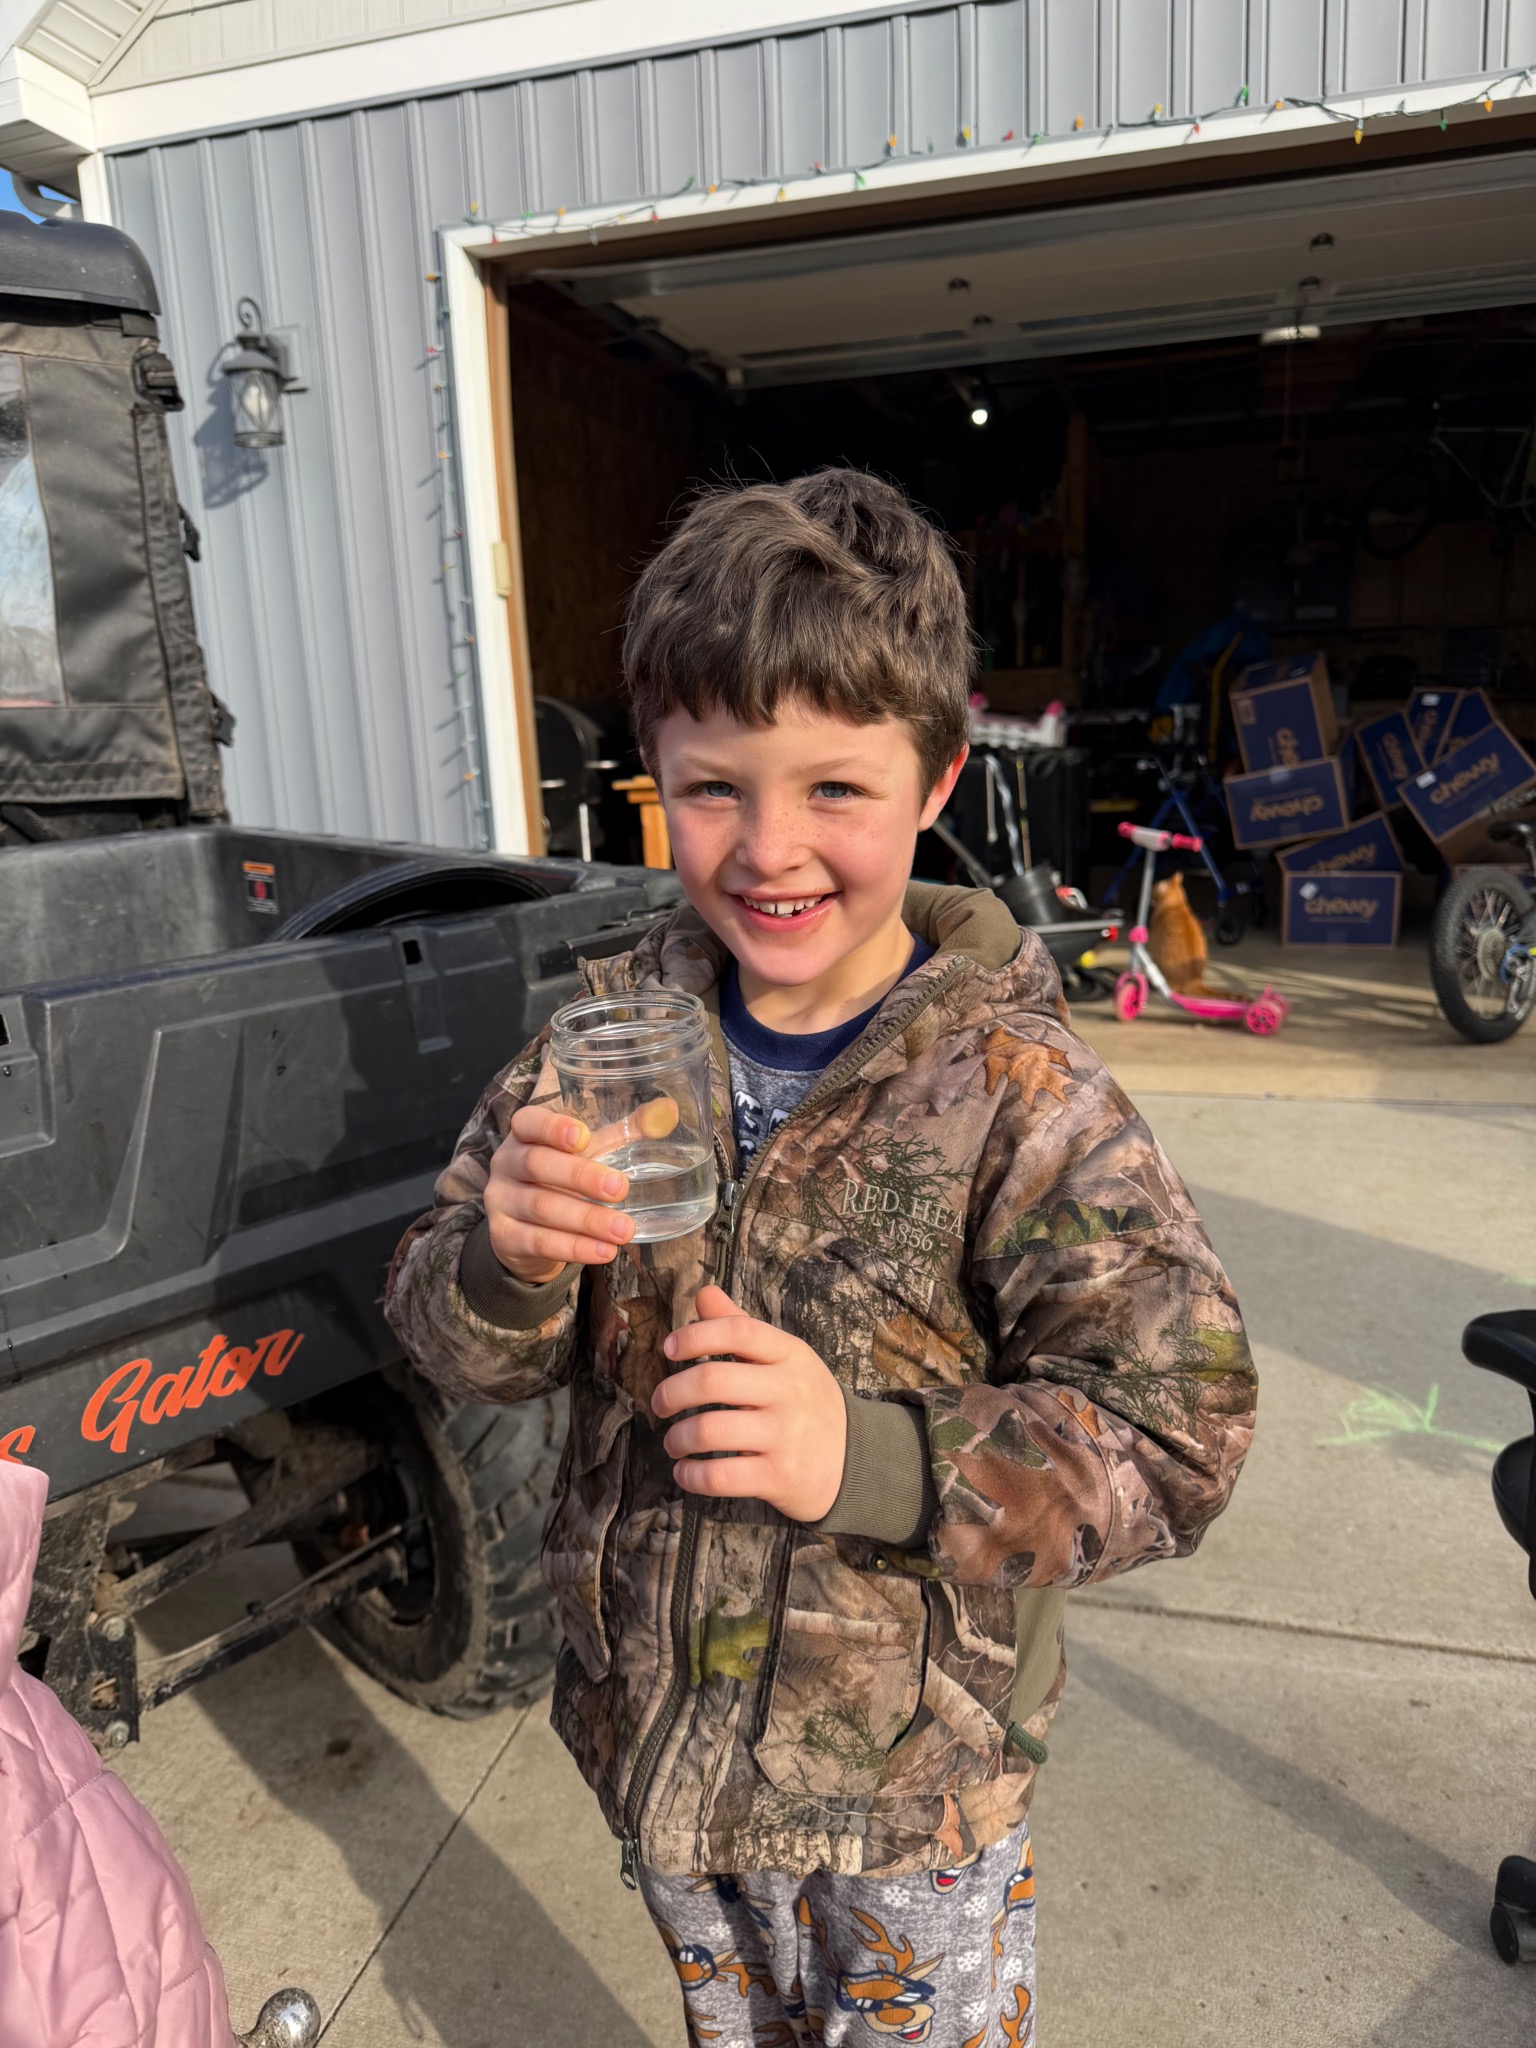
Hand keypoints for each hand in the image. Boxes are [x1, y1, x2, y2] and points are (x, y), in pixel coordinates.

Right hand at [485, 1080, 636, 1283]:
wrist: (527, 1233)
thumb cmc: (564, 1179)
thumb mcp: (591, 1152)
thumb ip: (626, 1132)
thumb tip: (669, 1111)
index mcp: (525, 1134)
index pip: (529, 1121)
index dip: (552, 1127)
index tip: (582, 1136)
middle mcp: (506, 1163)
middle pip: (538, 1165)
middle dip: (580, 1177)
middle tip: (620, 1189)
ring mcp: (500, 1201)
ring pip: (541, 1207)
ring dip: (586, 1220)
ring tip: (624, 1230)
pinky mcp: (504, 1237)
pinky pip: (539, 1242)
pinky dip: (574, 1248)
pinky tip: (603, 1251)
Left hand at [651, 1285, 847, 1522]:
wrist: (858, 1461)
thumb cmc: (807, 1402)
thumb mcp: (785, 1359)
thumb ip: (742, 1327)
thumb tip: (704, 1293)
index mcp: (791, 1354)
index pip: (738, 1331)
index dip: (695, 1336)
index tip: (669, 1349)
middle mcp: (790, 1391)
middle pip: (712, 1380)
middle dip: (671, 1393)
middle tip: (659, 1404)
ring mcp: (786, 1436)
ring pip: (708, 1430)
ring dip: (677, 1439)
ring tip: (673, 1443)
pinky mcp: (780, 1477)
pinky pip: (719, 1476)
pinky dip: (691, 1476)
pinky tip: (686, 1471)